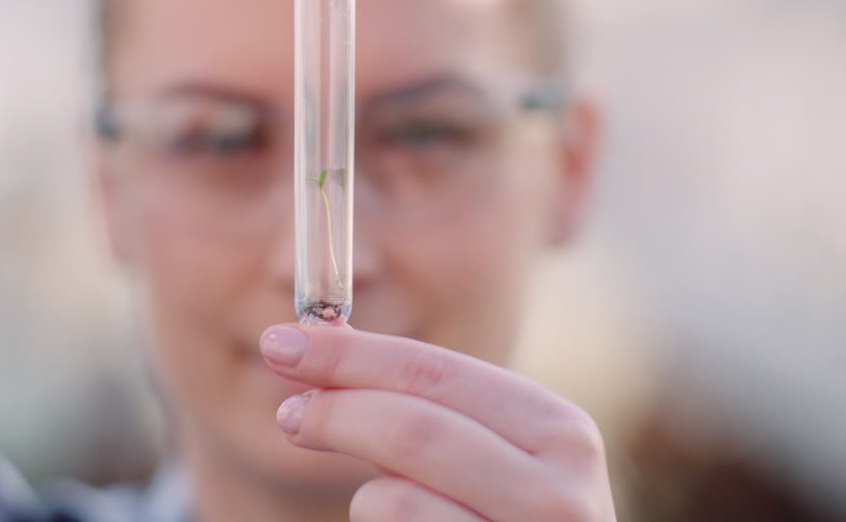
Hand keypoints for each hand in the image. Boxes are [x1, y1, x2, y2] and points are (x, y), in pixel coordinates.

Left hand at [259, 325, 616, 520]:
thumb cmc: (507, 513)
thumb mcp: (493, 453)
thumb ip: (426, 402)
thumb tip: (319, 341)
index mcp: (561, 432)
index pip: (436, 372)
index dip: (351, 355)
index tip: (283, 344)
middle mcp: (559, 492)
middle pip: (412, 429)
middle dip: (335, 411)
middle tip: (288, 413)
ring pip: (395, 499)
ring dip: (366, 497)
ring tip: (380, 505)